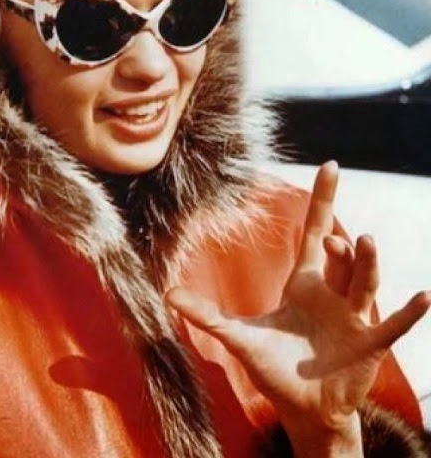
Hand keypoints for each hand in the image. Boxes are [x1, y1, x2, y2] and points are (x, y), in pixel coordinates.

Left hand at [166, 161, 429, 456]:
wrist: (301, 406)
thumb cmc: (275, 367)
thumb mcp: (239, 337)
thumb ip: (207, 315)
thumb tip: (166, 295)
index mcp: (305, 282)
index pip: (314, 232)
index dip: (322, 200)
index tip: (330, 166)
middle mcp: (332, 293)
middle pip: (340, 256)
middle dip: (338, 244)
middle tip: (330, 237)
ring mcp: (352, 317)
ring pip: (364, 282)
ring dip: (366, 263)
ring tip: (365, 241)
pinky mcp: (367, 346)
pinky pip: (390, 326)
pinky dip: (406, 312)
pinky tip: (421, 296)